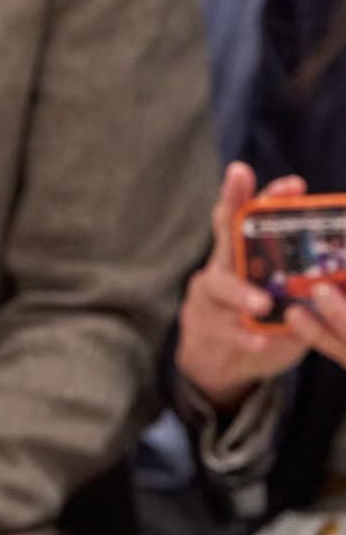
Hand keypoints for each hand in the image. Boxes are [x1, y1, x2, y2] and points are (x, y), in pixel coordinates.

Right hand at [177, 162, 314, 410]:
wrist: (223, 362)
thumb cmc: (262, 321)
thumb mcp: (289, 301)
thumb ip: (308, 288)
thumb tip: (343, 276)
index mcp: (248, 251)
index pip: (256, 213)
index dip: (270, 195)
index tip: (295, 185)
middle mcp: (224, 262)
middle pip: (225, 223)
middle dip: (232, 196)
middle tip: (241, 172)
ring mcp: (209, 291)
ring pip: (220, 283)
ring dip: (243, 292)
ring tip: (262, 303)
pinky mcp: (203, 323)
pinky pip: (224, 327)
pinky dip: (244, 334)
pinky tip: (260, 339)